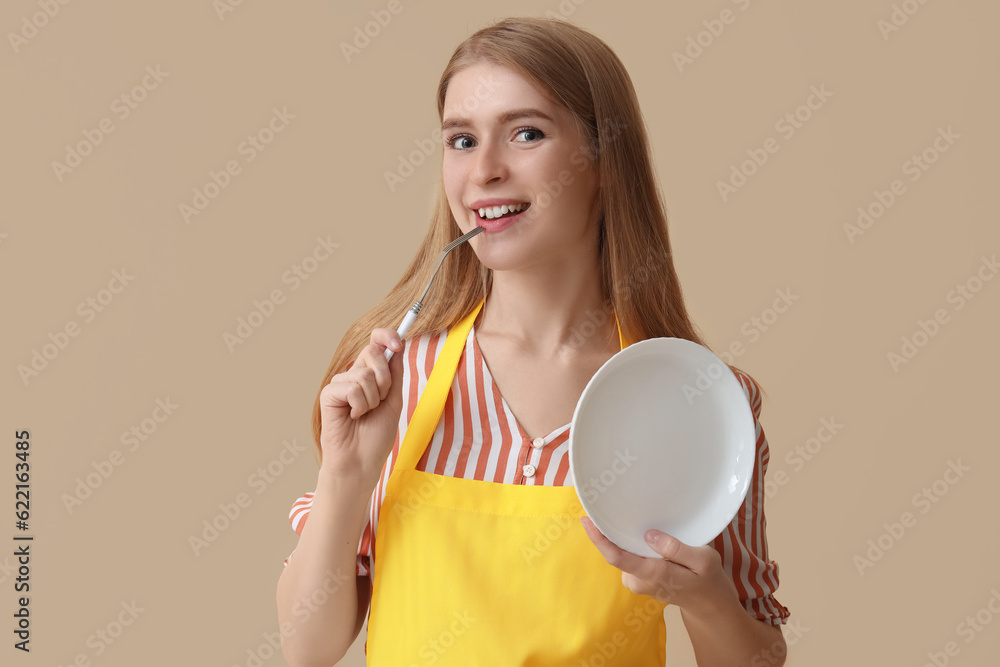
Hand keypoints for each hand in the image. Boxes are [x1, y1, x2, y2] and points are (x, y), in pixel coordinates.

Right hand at [318, 328, 405, 484]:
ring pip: (364, 374)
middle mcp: (354, 375)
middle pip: (372, 353)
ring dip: (373, 399)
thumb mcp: (393, 401)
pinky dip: (359, 405)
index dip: (386, 336)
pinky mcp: (329, 394)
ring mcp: (340, 384)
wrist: (361, 461)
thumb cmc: (376, 436)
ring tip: (364, 414)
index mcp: (370, 374)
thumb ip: (394, 374)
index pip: (376, 343)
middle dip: (385, 380)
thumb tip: (398, 346)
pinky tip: (353, 417)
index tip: (398, 342)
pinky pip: (352, 388)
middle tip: (380, 402)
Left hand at [580, 516, 740, 618]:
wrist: (709, 605)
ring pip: (622, 555)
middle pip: (616, 554)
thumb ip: (677, 548)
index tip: (586, 521)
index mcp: (654, 574)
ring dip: (622, 539)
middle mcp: (640, 581)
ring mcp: (639, 582)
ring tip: (626, 517)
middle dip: (608, 533)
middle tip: (605, 507)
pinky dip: (630, 546)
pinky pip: (629, 559)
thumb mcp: (703, 560)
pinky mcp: (640, 580)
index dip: (600, 540)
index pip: (618, 558)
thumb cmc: (709, 580)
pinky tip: (638, 534)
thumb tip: (649, 535)